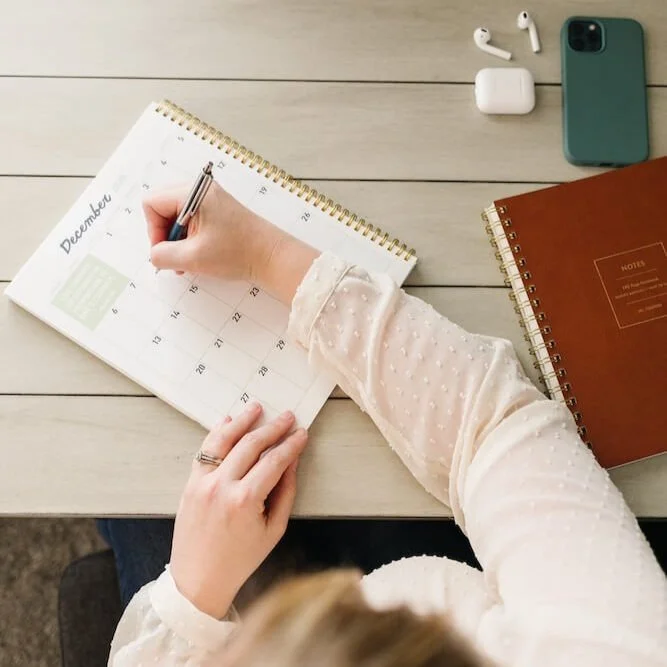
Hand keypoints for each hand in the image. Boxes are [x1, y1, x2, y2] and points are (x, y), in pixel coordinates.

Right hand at [144, 181, 275, 282]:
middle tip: (176, 259)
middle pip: (162, 209)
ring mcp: (210, 200)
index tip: (166, 251)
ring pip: (176, 217)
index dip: (154, 230)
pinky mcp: (217, 211)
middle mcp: (200, 191)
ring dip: (177, 241)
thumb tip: (153, 255)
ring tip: (188, 262)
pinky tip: (197, 256)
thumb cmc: (238, 253)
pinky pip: (191, 222)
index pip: (152, 203)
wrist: (271, 257)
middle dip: (165, 236)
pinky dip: (189, 239)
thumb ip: (163, 255)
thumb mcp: (193, 258)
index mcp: (193, 193)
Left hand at [170, 402, 307, 618]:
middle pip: (251, 444)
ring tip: (256, 407)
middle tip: (287, 416)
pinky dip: (216, 433)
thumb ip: (285, 491)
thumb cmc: (240, 559)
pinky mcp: (190, 483)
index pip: (274, 461)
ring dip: (242, 420)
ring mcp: (202, 482)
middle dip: (273, 428)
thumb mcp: (273, 530)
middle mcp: (222, 486)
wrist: (198, 579)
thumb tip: (292, 461)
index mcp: (245, 500)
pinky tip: (228, 421)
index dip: (291, 444)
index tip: (302, 433)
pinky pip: (205, 450)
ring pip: (224, 440)